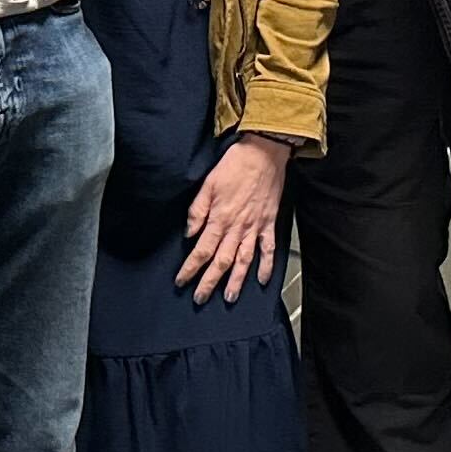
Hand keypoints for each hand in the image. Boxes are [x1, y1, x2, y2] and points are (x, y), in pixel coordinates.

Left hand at [177, 137, 290, 304]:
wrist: (264, 153)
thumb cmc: (235, 165)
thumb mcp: (208, 184)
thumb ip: (197, 211)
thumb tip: (189, 234)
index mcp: (219, 218)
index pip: (201, 250)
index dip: (190, 268)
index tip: (181, 281)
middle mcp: (237, 227)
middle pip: (221, 262)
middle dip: (209, 282)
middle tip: (200, 298)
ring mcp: (254, 227)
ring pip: (244, 261)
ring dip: (235, 281)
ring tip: (228, 297)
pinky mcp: (268, 223)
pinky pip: (268, 249)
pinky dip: (266, 266)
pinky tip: (261, 280)